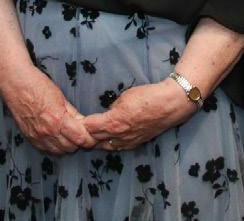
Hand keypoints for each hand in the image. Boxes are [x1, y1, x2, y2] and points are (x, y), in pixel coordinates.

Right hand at [0, 66, 96, 154]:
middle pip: (71, 147)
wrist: (15, 83)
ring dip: (68, 146)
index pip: (81, 139)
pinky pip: (47, 149)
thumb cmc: (37, 84)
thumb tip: (84, 123)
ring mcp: (37, 136)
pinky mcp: (30, 137)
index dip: (90, 140)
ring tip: (72, 137)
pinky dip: (55, 147)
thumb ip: (73, 113)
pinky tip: (58, 139)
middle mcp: (47, 131)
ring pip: (60, 151)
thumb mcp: (60, 97)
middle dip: (81, 143)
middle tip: (85, 135)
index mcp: (58, 119)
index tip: (95, 137)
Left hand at [81, 78, 196, 150]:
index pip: (88, 127)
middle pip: (94, 140)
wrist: (169, 105)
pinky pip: (118, 147)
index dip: (80, 123)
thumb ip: (112, 108)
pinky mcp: (136, 143)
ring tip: (91, 134)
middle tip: (78, 129)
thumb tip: (106, 114)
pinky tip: (108, 137)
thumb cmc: (147, 96)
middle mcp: (119, 136)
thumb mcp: (124, 97)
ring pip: (105, 146)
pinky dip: (110, 143)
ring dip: (97, 141)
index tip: (74, 120)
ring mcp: (128, 142)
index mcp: (113, 122)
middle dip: (85, 134)